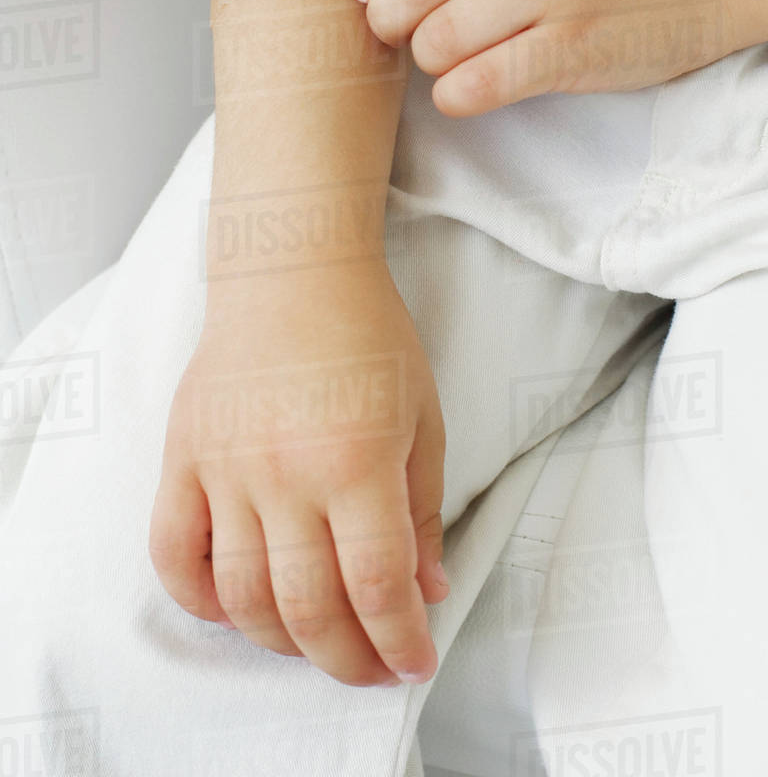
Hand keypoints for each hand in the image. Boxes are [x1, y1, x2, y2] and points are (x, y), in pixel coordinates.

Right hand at [149, 261, 448, 687]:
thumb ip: (422, 512)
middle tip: (371, 668)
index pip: (376, 585)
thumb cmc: (369, 336)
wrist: (292, 269)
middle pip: (309, 607)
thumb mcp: (422, 418)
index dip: (399, 641)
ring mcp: (225, 466)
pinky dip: (199, 599)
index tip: (414, 661)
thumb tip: (425, 592)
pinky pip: (173, 553)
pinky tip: (236, 607)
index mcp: (356, 459)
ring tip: (315, 641)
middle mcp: (285, 471)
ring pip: (241, 596)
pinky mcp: (182, 456)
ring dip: (282, 641)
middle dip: (348, 660)